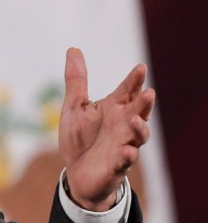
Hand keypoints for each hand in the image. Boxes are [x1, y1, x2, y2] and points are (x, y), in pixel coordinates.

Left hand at [59, 47, 154, 211]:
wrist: (77, 172)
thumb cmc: (80, 138)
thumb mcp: (74, 107)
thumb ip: (77, 81)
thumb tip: (73, 50)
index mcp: (114, 109)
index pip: (127, 91)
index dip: (134, 81)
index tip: (140, 68)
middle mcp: (124, 125)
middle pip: (139, 111)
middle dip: (144, 103)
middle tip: (148, 92)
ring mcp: (123, 144)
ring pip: (138, 135)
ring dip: (140, 127)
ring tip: (135, 119)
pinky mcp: (117, 165)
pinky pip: (125, 161)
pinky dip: (127, 156)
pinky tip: (128, 152)